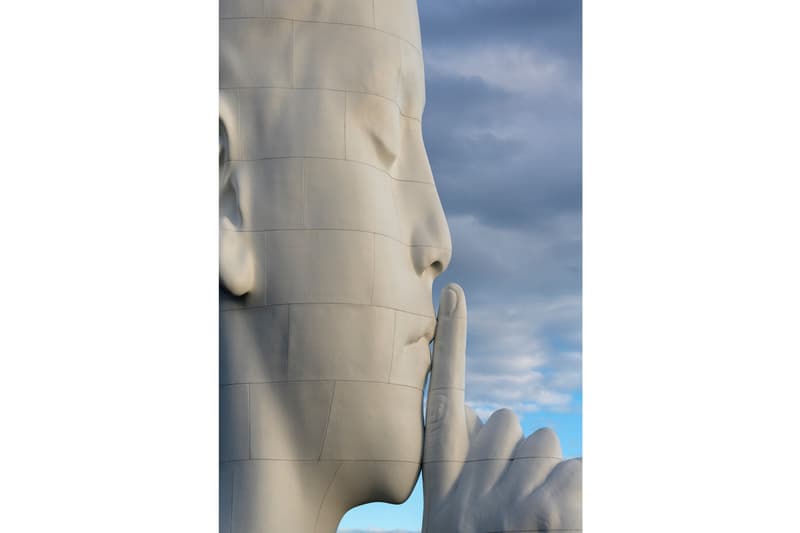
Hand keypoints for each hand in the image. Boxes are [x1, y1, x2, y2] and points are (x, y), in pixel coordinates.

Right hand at [422, 284, 581, 532]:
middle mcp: (467, 492)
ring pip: (550, 445)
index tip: (456, 295)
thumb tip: (487, 417)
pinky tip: (570, 523)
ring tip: (541, 528)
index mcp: (442, 495)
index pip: (440, 407)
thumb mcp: (456, 525)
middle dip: (523, 454)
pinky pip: (585, 471)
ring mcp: (506, 502)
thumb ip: (468, 472)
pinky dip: (588, 494)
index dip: (451, 347)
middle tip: (520, 514)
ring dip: (554, 477)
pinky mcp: (549, 511)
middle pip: (509, 424)